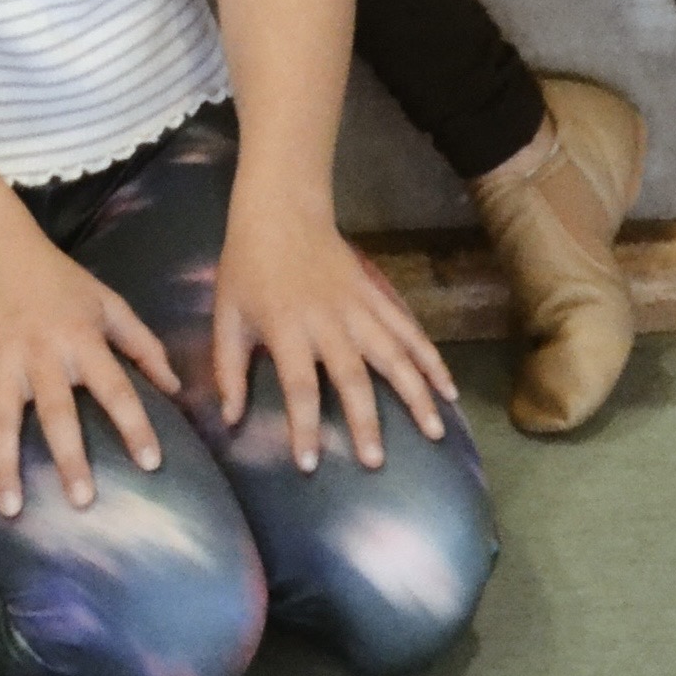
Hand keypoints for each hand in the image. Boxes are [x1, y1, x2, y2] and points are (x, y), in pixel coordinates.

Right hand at [0, 216, 179, 516]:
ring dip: (5, 465)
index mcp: (81, 339)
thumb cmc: (56, 277)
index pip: (114, 386)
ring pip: (2, 419)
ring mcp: (0, 358)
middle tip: (82, 501)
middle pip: (56, 411)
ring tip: (11, 509)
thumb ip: (141, 343)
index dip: (134, 423)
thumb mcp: (105, 301)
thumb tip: (176, 387)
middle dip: (69, 456)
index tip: (151, 463)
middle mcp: (41, 353)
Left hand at [211, 195, 455, 474]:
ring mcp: (358, 306)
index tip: (309, 465)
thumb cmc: (248, 266)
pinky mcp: (376, 294)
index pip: (298, 385)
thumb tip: (229, 419)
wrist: (281, 210)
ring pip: (393, 353)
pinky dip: (430, 357)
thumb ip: (228, 367)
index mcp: (287, 327)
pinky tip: (449, 388)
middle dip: (365, 420)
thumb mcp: (226, 314)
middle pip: (352, 375)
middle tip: (376, 461)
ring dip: (415, 392)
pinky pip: (408, 328)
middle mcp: (328, 321)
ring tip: (435, 432)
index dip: (303, 426)